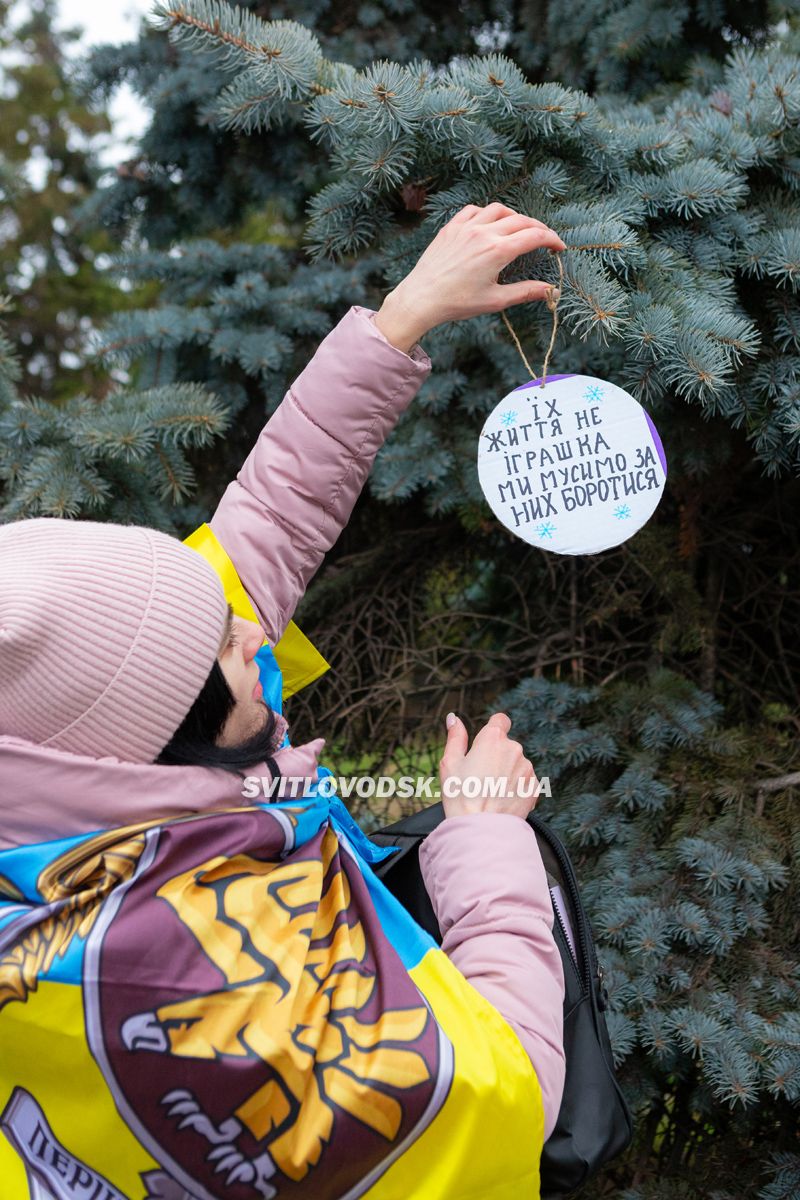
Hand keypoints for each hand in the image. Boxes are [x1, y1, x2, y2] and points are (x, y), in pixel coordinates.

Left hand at [374, 203, 565, 351]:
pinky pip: (474, 210)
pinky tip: (489, 224)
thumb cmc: (457, 302)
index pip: (535, 236)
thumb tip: (551, 290)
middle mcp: (484, 232)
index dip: (552, 239)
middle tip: (545, 240)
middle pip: (522, 220)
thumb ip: (526, 292)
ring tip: (519, 229)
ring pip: (499, 209)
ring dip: (514, 217)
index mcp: (498, 250)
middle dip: (538, 228)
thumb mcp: (495, 300)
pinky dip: (487, 214)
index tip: (559, 247)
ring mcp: (466, 226)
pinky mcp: (451, 227)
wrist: (421, 298)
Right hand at [439, 711, 538, 819]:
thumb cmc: (461, 796)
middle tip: (480, 777)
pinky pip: (525, 781)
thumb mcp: (450, 763)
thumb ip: (455, 736)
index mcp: (493, 739)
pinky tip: (501, 800)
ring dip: (507, 772)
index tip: (486, 742)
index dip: (493, 729)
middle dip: (496, 756)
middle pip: (507, 745)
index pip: (500, 720)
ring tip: (490, 792)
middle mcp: (514, 749)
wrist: (480, 829)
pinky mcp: (534, 787)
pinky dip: (516, 787)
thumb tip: (453, 718)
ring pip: (517, 763)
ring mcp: (527, 768)